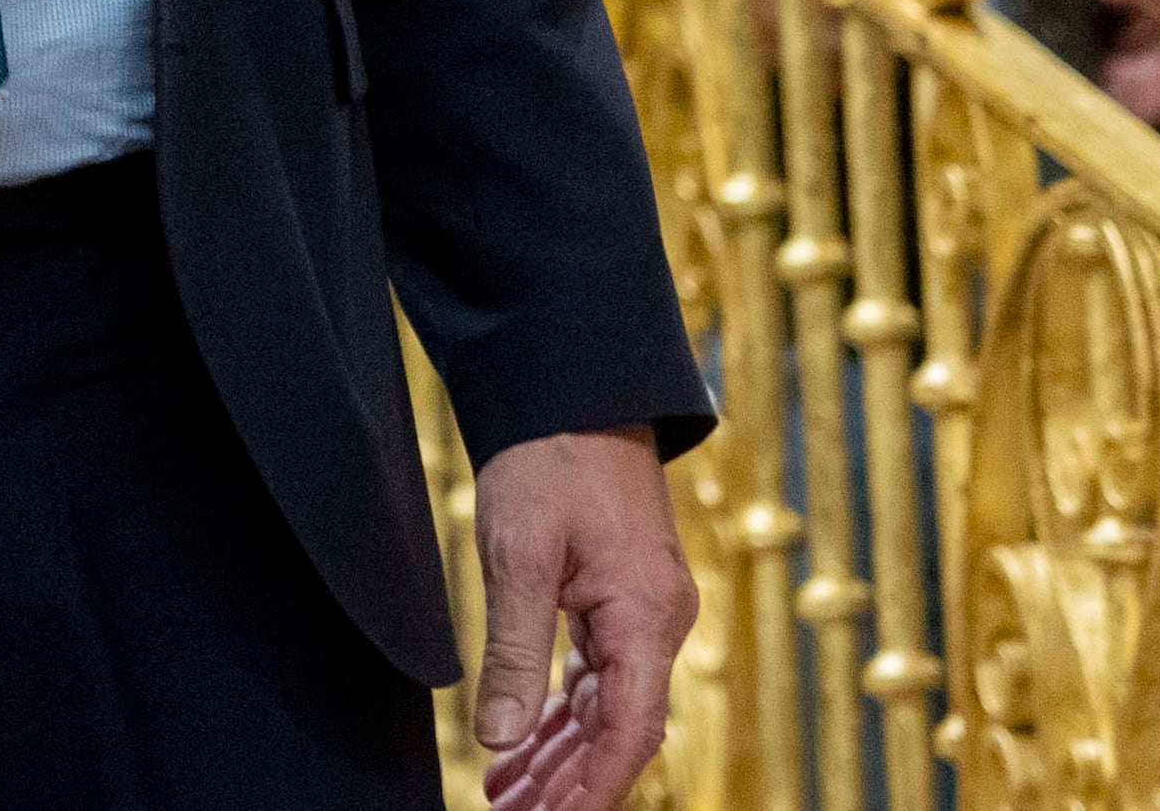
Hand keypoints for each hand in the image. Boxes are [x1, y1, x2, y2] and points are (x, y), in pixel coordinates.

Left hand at [471, 425, 695, 810]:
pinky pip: (597, 673)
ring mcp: (642, 610)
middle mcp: (657, 620)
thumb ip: (515, 651)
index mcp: (645, 614)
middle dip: (569, 783)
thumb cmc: (550, 460)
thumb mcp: (519, 554)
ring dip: (559, 754)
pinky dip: (561, 712)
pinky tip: (525, 744)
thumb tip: (502, 737)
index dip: (594, 787)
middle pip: (620, 728)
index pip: (631, 730)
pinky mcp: (621, 597)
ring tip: (506, 798)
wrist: (574, 389)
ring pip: (606, 705)